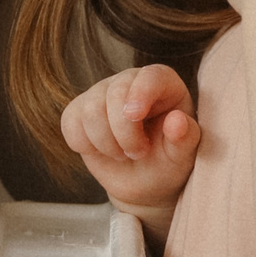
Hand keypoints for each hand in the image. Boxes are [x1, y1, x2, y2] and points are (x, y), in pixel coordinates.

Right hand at [62, 66, 200, 236]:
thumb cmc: (167, 162)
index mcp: (163, 84)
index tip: (135, 116)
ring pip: (90, 110)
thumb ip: (185, 138)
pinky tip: (102, 151)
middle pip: (114, 94)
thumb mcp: (183, 155)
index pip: (150, 76)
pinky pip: (70, 123)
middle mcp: (130, 81)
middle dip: (124, 133)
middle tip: (138, 154)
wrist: (144, 180)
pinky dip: (84, 144)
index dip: (141, 93)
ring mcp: (100, 93)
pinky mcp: (78, 110)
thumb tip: (177, 121)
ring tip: (122, 154)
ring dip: (106, 143)